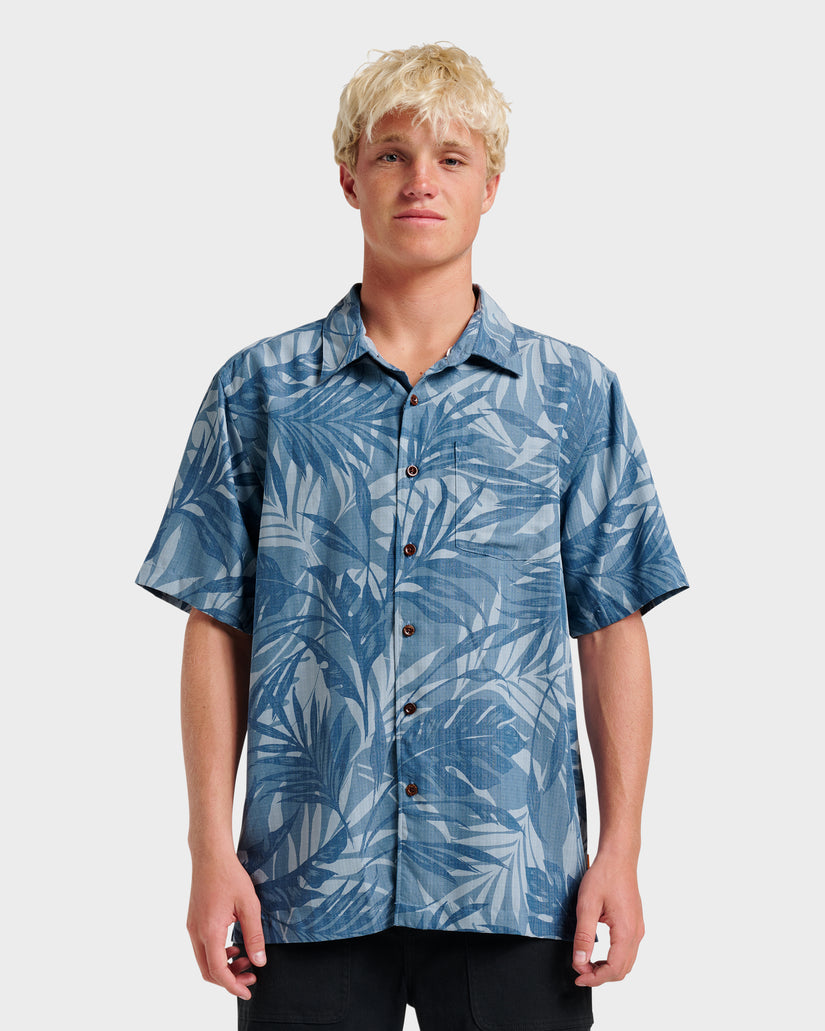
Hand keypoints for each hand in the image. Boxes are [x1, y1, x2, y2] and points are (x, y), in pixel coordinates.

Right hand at [186, 851, 266, 998]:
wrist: (210, 854)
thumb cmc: (230, 875)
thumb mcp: (249, 905)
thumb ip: (254, 935)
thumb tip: (259, 961)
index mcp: (209, 931)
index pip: (218, 971)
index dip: (233, 986)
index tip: (248, 990)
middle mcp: (196, 932)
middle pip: (208, 971)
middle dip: (229, 979)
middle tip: (251, 976)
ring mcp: (192, 927)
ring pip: (204, 960)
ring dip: (223, 966)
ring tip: (245, 960)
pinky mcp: (193, 921)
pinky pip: (202, 947)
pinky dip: (217, 954)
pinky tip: (233, 946)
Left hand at [571, 853, 644, 986]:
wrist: (618, 858)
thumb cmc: (604, 876)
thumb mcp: (587, 905)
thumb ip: (583, 936)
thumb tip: (580, 961)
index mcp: (626, 930)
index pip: (614, 969)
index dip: (595, 978)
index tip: (578, 976)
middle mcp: (636, 933)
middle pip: (622, 970)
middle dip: (600, 976)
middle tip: (579, 970)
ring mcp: (638, 929)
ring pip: (626, 963)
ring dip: (607, 969)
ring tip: (586, 964)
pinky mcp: (635, 925)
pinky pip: (627, 952)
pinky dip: (613, 960)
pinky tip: (599, 954)